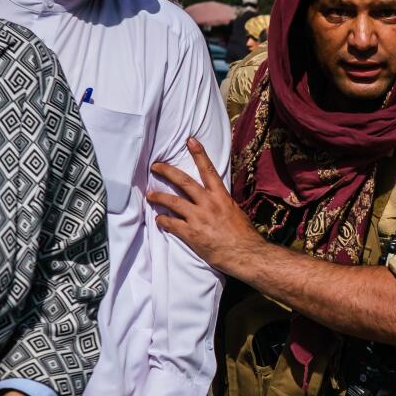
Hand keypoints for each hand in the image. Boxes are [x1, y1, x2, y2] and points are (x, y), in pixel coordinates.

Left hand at [149, 138, 257, 275]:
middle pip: (183, 181)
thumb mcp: (236, 213)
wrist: (245, 254)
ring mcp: (198, 217)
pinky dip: (162, 220)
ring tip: (150, 195)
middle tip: (155, 166)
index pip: (208, 170)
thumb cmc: (244, 236)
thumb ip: (222, 204)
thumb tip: (216, 200)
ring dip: (158, 197)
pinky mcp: (191, 233)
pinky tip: (159, 220)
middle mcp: (208, 203)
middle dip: (166, 171)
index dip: (199, 154)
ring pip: (172, 201)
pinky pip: (171, 224)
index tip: (190, 141)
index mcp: (221, 196)